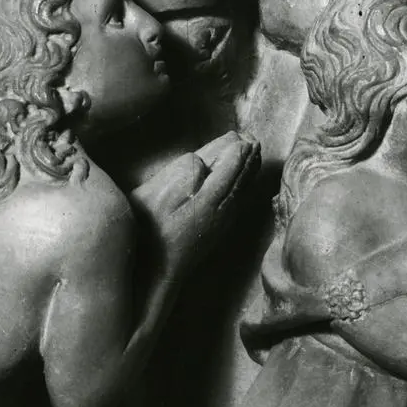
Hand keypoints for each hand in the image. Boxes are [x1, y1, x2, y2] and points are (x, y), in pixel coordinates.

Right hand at [132, 133, 259, 271]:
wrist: (156, 270)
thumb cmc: (151, 231)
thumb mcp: (161, 194)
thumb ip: (186, 173)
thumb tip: (203, 159)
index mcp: (210, 198)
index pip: (230, 167)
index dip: (236, 150)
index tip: (242, 135)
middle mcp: (222, 210)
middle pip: (240, 178)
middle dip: (247, 158)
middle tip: (253, 140)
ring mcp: (221, 222)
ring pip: (241, 191)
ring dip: (248, 172)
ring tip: (254, 156)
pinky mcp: (217, 231)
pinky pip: (238, 204)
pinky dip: (244, 189)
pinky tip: (243, 186)